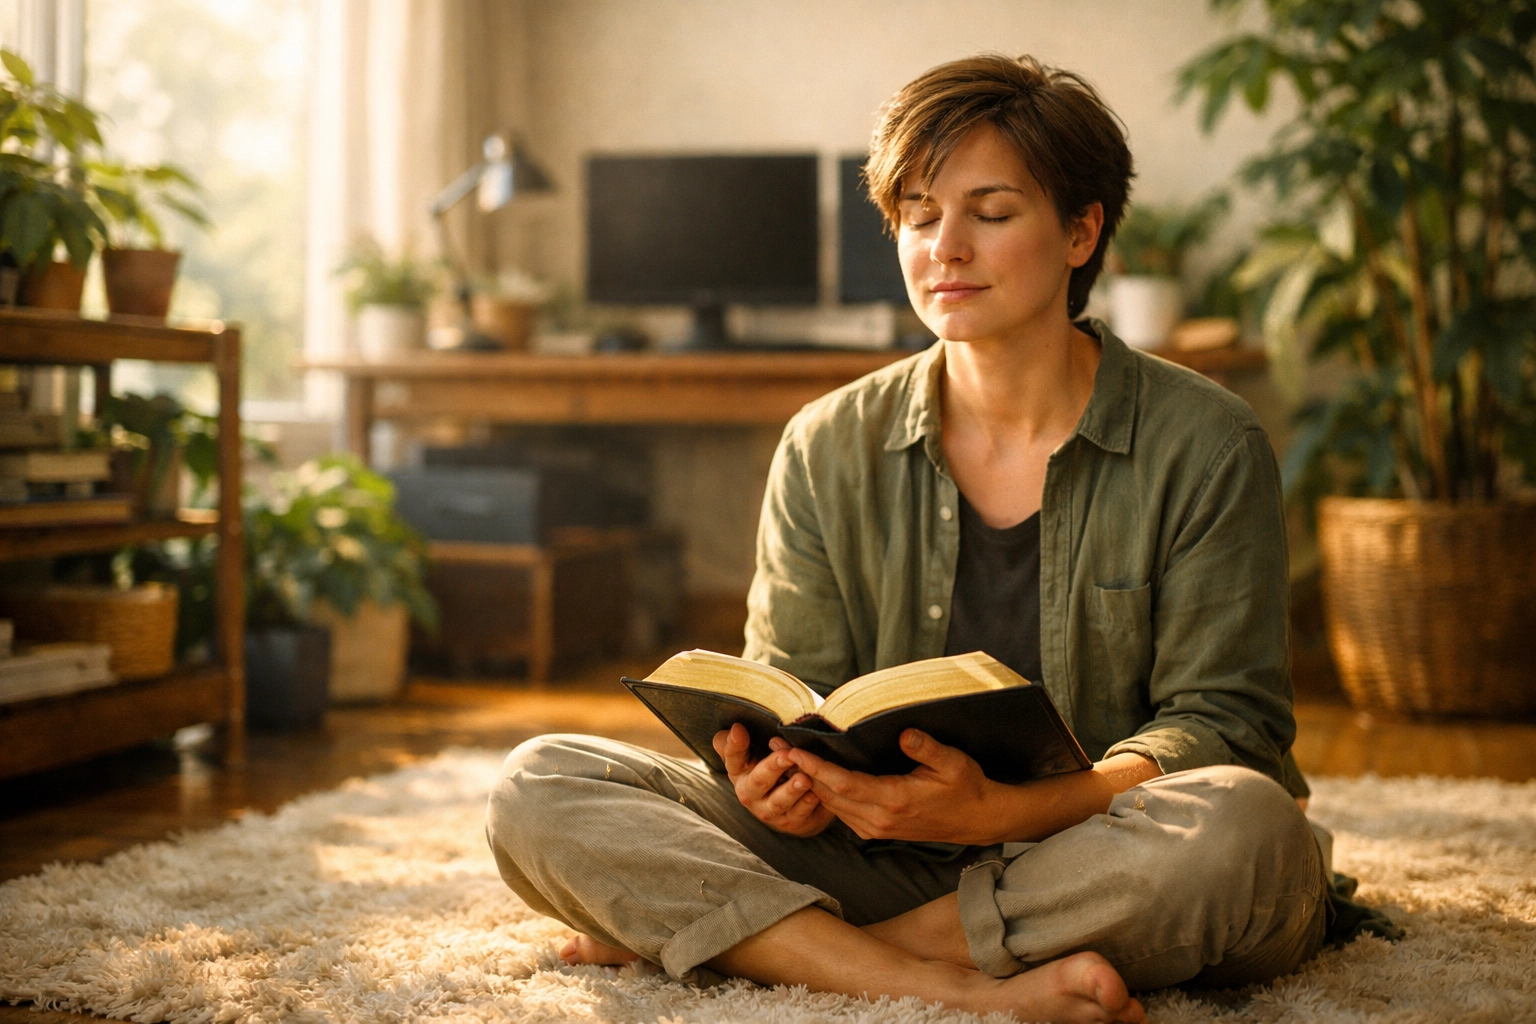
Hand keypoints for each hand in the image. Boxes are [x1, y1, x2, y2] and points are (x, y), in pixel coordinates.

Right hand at [712, 724, 834, 836]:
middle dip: (773, 767)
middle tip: (787, 755)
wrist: (786, 805)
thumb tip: (736, 728)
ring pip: (781, 802)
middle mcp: (752, 797)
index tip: (740, 729)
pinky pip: (801, 814)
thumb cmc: (767, 772)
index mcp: (740, 775)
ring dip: (793, 790)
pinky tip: (818, 792)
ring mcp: (772, 813)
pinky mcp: (792, 822)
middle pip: (759, 781)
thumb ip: (738, 742)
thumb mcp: (749, 756)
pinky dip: (809, 803)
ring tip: (804, 778)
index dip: (735, 745)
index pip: (733, 758)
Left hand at [786, 729, 998, 843]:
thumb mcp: (953, 763)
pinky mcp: (876, 830)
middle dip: (801, 771)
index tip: (793, 751)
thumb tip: (904, 733)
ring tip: (787, 758)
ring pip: (832, 806)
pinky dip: (825, 793)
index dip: (815, 768)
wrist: (977, 819)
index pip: (844, 783)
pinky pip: (842, 812)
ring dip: (809, 783)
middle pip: (830, 795)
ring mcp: (876, 828)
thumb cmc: (966, 787)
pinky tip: (814, 776)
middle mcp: (879, 819)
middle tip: (776, 747)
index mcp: (895, 801)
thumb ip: (926, 748)